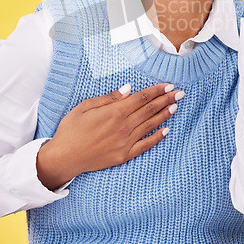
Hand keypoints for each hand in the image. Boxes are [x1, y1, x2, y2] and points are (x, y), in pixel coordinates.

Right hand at [36, 82, 182, 189]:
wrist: (64, 157)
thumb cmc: (71, 129)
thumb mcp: (86, 107)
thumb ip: (109, 98)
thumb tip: (129, 89)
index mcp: (114, 112)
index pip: (141, 98)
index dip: (156, 91)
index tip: (168, 85)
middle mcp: (123, 127)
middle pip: (149, 110)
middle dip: (165, 100)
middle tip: (179, 92)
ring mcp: (125, 142)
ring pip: (150, 126)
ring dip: (164, 115)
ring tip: (175, 106)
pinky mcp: (123, 155)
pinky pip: (145, 145)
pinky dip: (156, 138)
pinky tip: (166, 131)